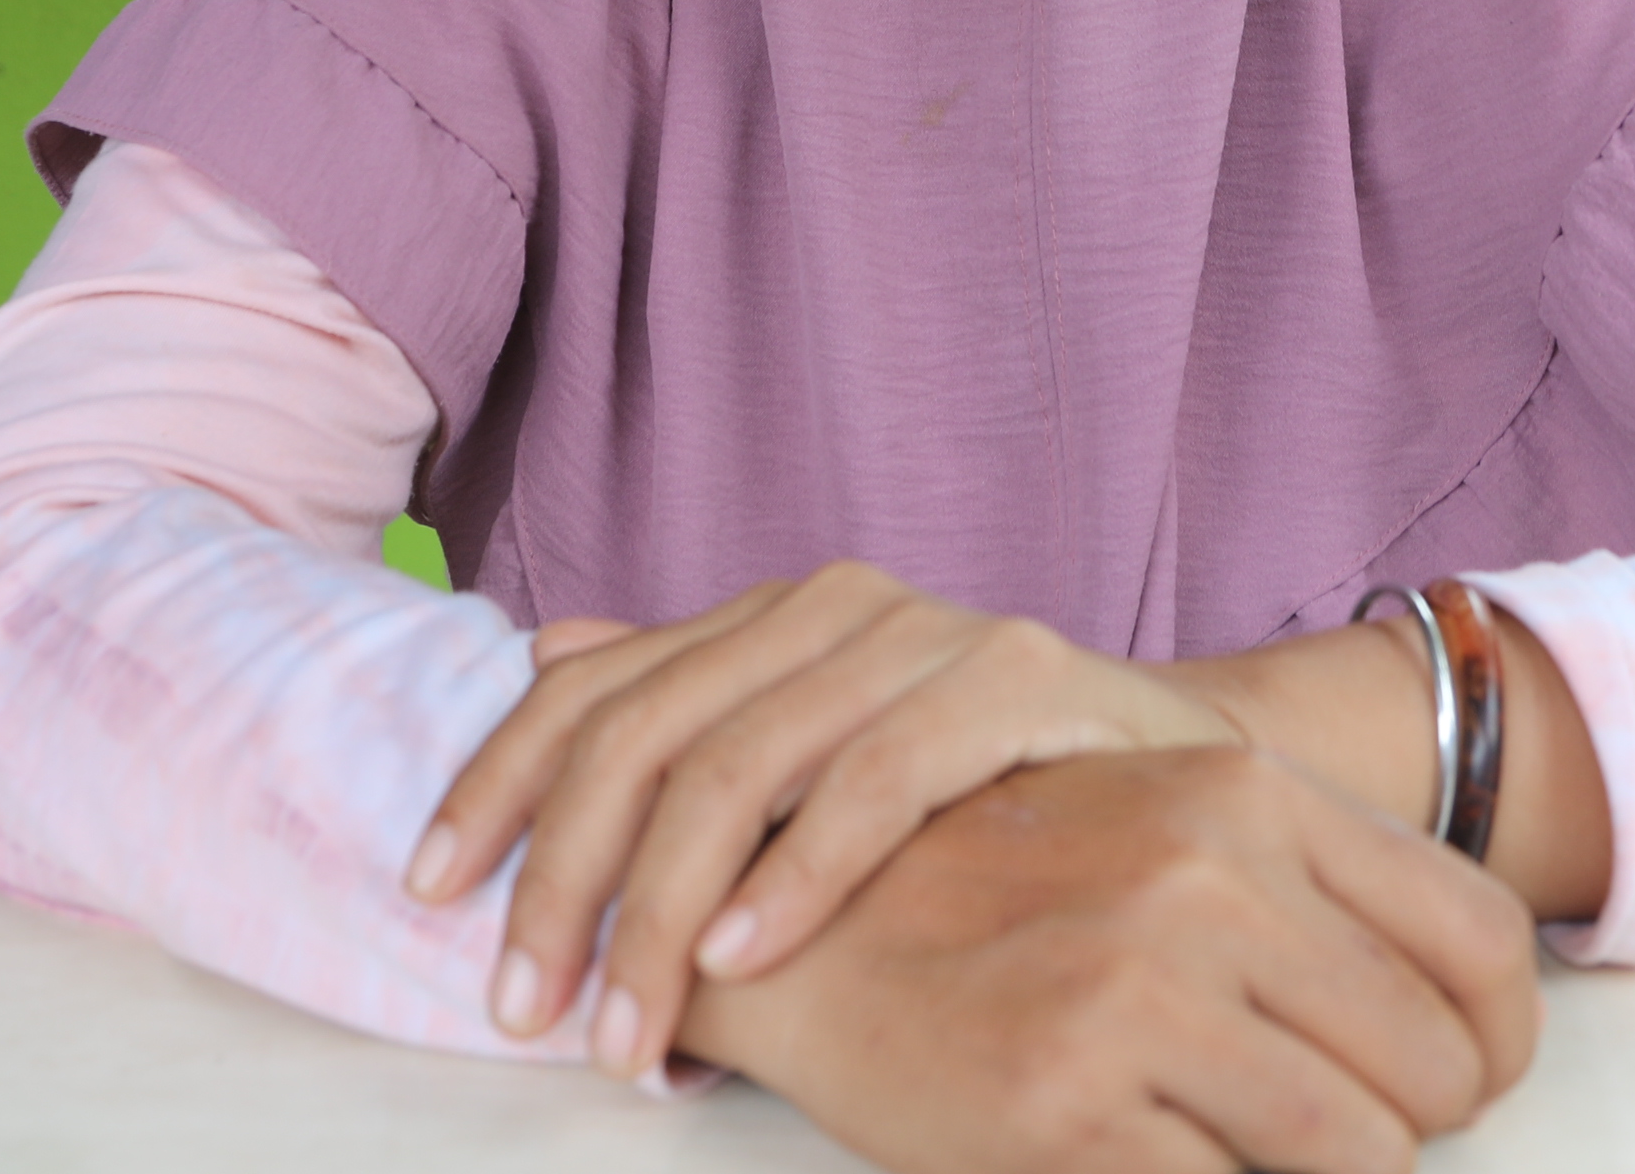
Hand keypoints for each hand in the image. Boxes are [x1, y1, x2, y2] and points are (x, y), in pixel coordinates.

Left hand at [407, 560, 1242, 1073]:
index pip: (591, 687)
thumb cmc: (997, 804)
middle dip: (563, 879)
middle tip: (522, 1012)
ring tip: (622, 1028)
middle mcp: (833, 605)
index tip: (425, 895)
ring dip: (662, 907)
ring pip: (742, 759)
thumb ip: (697, 712)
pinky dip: (798, 870)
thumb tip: (540, 660)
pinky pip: (878, 774)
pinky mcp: (1019, 675)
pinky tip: (742, 954)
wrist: (1209, 786)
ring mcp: (927, 632)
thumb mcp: (829, 767)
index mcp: (771, 620)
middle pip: (645, 732)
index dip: (494, 782)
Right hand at [678, 744, 1543, 1173]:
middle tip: (1327, 1134)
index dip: (1499, 1043)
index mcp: (1248, 796)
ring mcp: (1135, 991)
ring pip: (1355, 1153)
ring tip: (1241, 1150)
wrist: (792, 918)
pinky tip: (1158, 1161)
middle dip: (1406, 1128)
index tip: (1461, 1084)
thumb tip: (1469, 1022)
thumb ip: (1308, 888)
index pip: (1484, 941)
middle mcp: (1207, 876)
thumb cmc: (999, 884)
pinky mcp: (1064, 1104)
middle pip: (1435, 1070)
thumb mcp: (1166, 824)